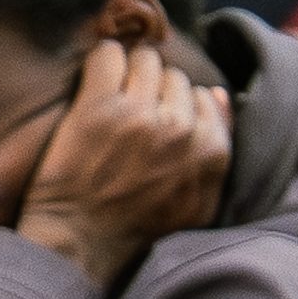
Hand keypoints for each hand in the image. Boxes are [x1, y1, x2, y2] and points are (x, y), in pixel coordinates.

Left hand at [16, 42, 231, 284]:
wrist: (79, 244)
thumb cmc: (137, 229)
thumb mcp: (199, 203)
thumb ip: (218, 150)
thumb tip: (217, 95)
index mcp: (210, 149)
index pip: (202, 94)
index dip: (176, 105)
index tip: (155, 117)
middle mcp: (179, 127)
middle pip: (173, 75)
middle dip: (153, 87)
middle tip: (129, 109)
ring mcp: (138, 113)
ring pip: (143, 59)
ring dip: (128, 71)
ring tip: (111, 96)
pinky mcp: (97, 106)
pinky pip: (107, 54)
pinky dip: (101, 59)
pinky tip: (93, 79)